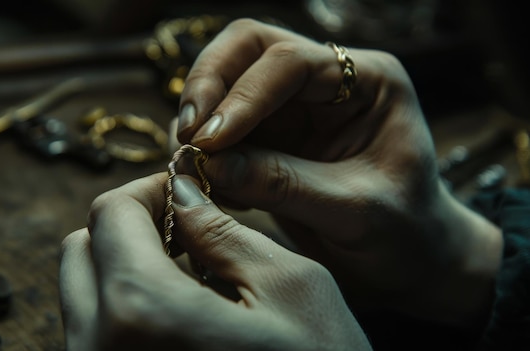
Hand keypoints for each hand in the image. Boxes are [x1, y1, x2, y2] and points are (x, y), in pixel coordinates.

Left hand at [59, 173, 370, 350]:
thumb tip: (182, 195)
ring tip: (186, 278)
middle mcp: (97, 349)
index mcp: (143, 312)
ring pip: (80, 294)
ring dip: (123, 268)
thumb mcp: (292, 290)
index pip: (109, 213)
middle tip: (181, 230)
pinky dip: (124, 310)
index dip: (147, 189)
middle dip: (127, 226)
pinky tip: (177, 319)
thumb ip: (225, 233)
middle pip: (80, 250)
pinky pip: (93, 334)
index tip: (182, 192)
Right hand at [176, 19, 501, 327]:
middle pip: (249, 49)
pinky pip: (222, 128)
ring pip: (225, 82)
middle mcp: (327, 81)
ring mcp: (295, 107)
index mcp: (368, 82)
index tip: (208, 140)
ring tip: (188, 162)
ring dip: (198, 118)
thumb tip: (211, 165)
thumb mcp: (355, 212)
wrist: (408, 261)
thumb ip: (285, 184)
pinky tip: (205, 180)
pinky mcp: (271, 138)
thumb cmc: (404, 233)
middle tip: (186, 134)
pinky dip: (203, 150)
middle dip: (209, 84)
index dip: (243, 96)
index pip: (292, 62)